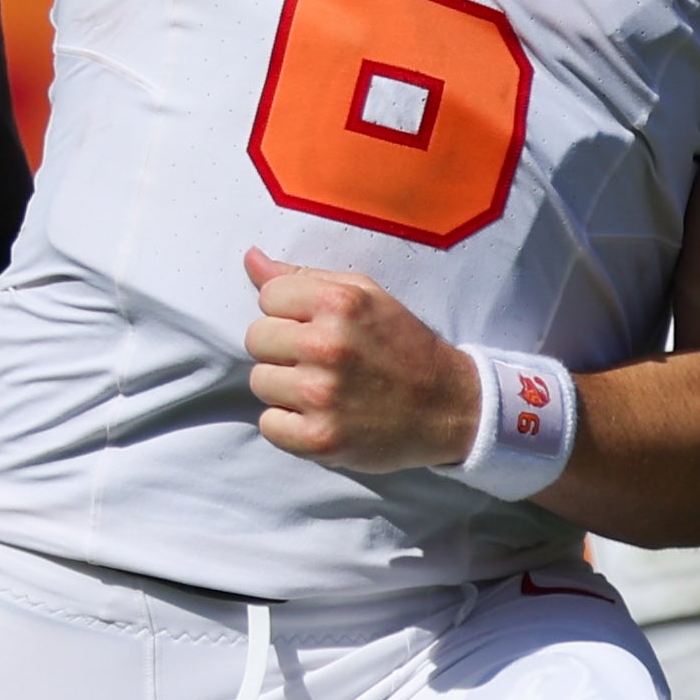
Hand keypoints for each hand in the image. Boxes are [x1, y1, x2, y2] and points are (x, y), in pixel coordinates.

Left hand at [241, 250, 476, 471]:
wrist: (448, 407)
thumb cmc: (403, 346)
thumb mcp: (365, 296)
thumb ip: (305, 278)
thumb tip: (251, 260)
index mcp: (339, 304)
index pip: (268, 296)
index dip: (289, 312)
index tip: (316, 326)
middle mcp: (327, 346)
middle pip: (256, 339)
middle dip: (282, 348)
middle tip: (318, 360)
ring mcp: (322, 396)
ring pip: (260, 381)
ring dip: (285, 386)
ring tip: (322, 388)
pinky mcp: (319, 439)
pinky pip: (269, 424)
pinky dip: (289, 424)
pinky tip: (320, 416)